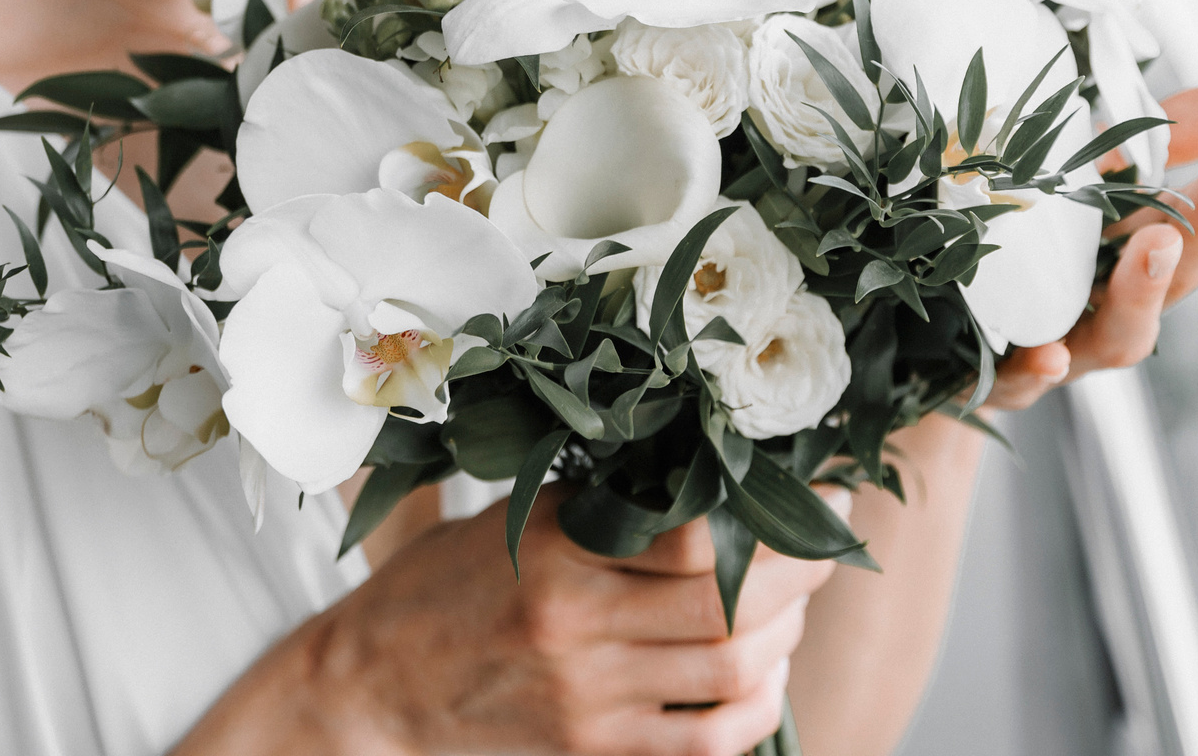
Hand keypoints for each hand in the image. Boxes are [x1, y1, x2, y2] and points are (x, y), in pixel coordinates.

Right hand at [187, 483, 833, 755]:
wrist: (371, 689)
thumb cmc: (443, 588)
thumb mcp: (515, 520)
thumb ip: (604, 503)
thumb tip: (713, 469)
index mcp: (559, 556)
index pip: (700, 537)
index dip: (780, 516)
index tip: (817, 490)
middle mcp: (579, 631)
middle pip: (734, 608)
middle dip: (804, 574)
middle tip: (825, 543)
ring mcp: (590, 702)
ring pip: (733, 676)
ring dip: (786, 640)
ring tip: (793, 609)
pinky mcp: (593, 752)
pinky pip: (704, 743)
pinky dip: (754, 711)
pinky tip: (760, 677)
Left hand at [984, 82, 1197, 411]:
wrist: (938, 341)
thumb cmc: (1029, 246)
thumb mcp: (1084, 169)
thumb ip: (1167, 133)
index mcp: (1148, 245)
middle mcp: (1123, 301)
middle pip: (1184, 272)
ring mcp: (1070, 344)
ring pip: (1124, 335)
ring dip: (1145, 291)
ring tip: (1157, 244)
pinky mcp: (1005, 378)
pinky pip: (1023, 381)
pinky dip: (1040, 371)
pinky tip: (1051, 355)